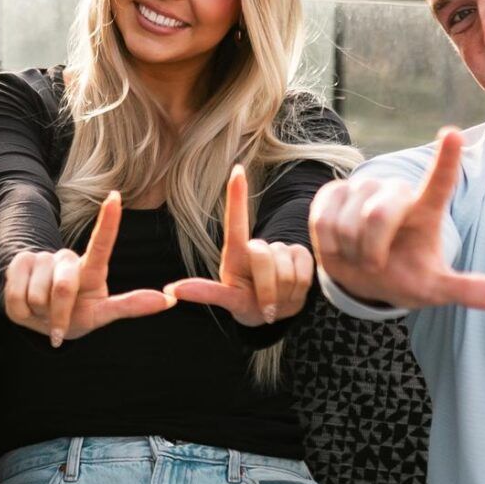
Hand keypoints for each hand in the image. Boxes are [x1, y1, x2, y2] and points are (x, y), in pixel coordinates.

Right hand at [3, 193, 174, 345]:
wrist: (39, 319)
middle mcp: (67, 258)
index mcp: (91, 269)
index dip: (108, 222)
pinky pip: (16, 295)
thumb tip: (170, 300)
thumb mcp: (101, 315)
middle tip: (58, 324)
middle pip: (63, 287)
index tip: (115, 197)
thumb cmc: (76, 315)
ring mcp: (41, 258)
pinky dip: (22, 311)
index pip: (101, 245)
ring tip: (42, 311)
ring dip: (39, 313)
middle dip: (59, 315)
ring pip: (38, 295)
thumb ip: (130, 306)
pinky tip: (27, 307)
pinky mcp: (18, 262)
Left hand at [165, 167, 314, 326]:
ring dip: (281, 294)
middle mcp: (257, 246)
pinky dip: (297, 292)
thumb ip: (212, 293)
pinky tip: (290, 295)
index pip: (236, 221)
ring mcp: (281, 250)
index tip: (237, 169)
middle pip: (262, 256)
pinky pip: (304, 272)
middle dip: (264, 288)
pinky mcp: (301, 257)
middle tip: (264, 306)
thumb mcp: (228, 300)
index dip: (237, 195)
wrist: (272, 313)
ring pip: (285, 270)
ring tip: (275, 301)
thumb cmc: (246, 301)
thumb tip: (180, 288)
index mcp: (235, 251)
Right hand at [310, 129, 484, 312]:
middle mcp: (396, 192)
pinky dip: (330, 245)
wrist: (364, 277)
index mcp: (426, 210)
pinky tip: (340, 247)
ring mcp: (363, 188)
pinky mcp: (333, 191)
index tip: (452, 134)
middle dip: (372, 249)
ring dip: (351, 250)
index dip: (445, 159)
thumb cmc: (405, 278)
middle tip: (375, 264)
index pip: (439, 183)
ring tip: (360, 255)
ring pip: (347, 221)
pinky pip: (323, 220)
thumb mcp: (436, 289)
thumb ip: (468, 291)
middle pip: (378, 213)